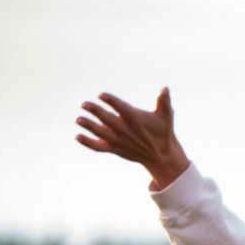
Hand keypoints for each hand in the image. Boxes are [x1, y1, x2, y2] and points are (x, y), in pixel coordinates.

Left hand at [75, 88, 189, 190]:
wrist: (161, 156)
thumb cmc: (162, 132)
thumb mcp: (166, 116)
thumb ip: (163, 102)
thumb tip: (165, 88)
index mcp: (137, 120)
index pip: (122, 109)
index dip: (112, 101)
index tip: (102, 95)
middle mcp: (127, 131)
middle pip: (109, 120)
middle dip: (96, 112)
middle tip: (84, 104)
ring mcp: (120, 141)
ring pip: (102, 133)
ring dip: (90, 127)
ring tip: (79, 119)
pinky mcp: (115, 149)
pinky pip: (99, 147)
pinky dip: (89, 143)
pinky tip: (78, 136)